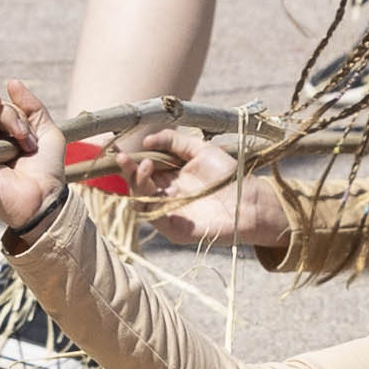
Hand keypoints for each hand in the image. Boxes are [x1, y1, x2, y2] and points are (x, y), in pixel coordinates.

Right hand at [0, 80, 76, 236]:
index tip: (31, 127)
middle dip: (11, 114)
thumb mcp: (46, 128)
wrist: (45, 196)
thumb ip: (30, 105)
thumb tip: (11, 81)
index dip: (13, 110)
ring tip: (21, 135)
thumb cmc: (47, 168)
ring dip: (2, 114)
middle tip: (27, 136)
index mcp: (1, 137)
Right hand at [125, 124, 292, 258]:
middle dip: (128, 170)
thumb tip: (146, 139)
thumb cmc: (227, 175)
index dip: (129, 160)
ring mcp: (167, 212)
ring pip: (139, 201)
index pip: (141, 168)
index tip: (119, 148)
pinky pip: (153, 218)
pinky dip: (149, 204)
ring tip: (146, 166)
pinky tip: (154, 189)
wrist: (249, 200)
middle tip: (125, 157)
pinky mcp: (174, 228)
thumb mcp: (200, 149)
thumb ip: (174, 141)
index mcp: (168, 177)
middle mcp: (163, 194)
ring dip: (137, 184)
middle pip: (136, 185)